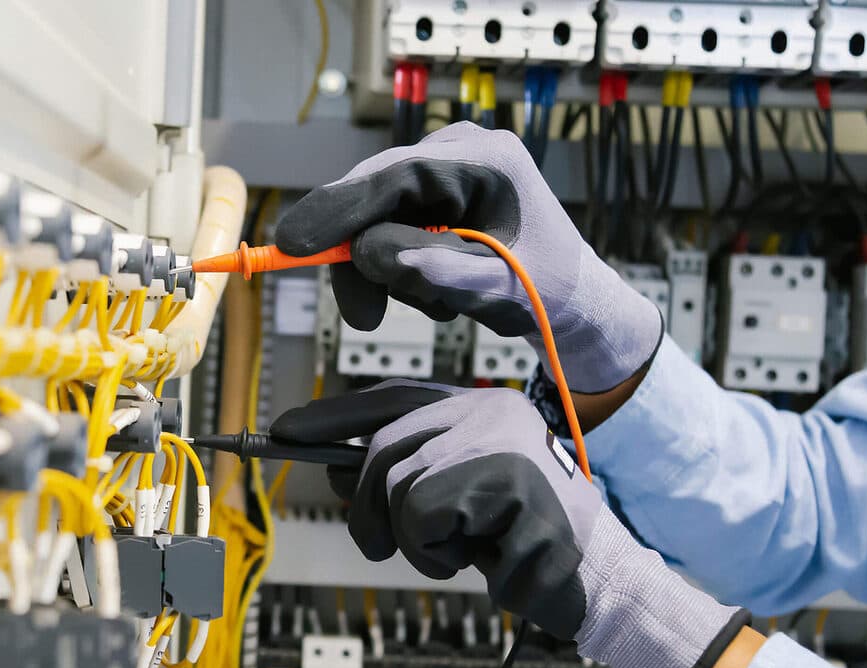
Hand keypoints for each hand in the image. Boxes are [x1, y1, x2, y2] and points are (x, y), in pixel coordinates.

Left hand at [271, 381, 748, 667]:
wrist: (602, 578)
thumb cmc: (524, 540)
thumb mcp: (458, 503)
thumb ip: (408, 478)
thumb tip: (335, 470)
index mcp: (482, 407)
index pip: (393, 399)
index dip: (334, 416)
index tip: (284, 431)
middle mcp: (490, 412)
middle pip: (383, 452)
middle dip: (365, 509)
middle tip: (374, 547)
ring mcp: (502, 446)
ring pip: (398, 489)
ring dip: (414, 542)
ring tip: (459, 553)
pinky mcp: (509, 486)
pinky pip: (426, 522)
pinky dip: (438, 555)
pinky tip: (482, 560)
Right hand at [275, 122, 661, 393]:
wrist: (573, 300)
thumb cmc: (548, 290)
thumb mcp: (496, 287)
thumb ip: (438, 269)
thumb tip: (374, 253)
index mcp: (485, 159)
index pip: (392, 176)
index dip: (337, 211)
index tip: (292, 245)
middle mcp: (460, 151)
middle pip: (374, 194)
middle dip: (364, 258)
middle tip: (365, 317)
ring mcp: (445, 169)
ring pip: (376, 216)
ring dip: (391, 270)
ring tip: (440, 304)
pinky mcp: (435, 193)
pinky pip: (389, 225)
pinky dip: (400, 265)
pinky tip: (438, 290)